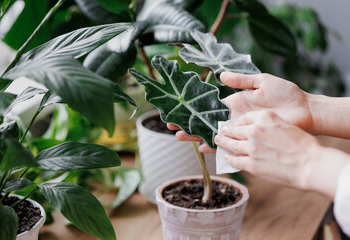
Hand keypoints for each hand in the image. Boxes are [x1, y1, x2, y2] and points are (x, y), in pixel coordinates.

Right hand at [168, 72, 313, 152]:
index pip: (208, 105)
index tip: (178, 109)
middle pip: (206, 121)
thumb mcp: (262, 82)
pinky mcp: (248, 139)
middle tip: (171, 126)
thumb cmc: (285, 94)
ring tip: (179, 137)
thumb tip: (220, 74)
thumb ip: (241, 80)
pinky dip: (215, 147)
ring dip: (196, 135)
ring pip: (213, 133)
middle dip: (189, 123)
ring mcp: (240, 128)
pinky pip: (229, 144)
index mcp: (235, 101)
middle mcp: (233, 116)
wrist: (304, 111)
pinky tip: (201, 147)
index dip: (193, 107)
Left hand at [215, 110, 349, 198]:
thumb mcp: (285, 125)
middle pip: (234, 130)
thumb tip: (255, 129)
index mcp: (265, 117)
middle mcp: (254, 130)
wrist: (310, 165)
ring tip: (218, 141)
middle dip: (225, 131)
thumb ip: (268, 125)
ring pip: (230, 144)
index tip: (232, 124)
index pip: (243, 118)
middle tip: (220, 132)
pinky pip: (234, 160)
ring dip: (222, 143)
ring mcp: (251, 148)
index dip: (236, 122)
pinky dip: (229, 158)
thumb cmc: (303, 145)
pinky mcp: (251, 164)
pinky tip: (227, 158)